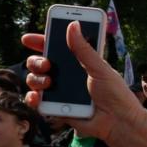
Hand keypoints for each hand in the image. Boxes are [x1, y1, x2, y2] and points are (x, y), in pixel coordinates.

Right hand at [23, 22, 146, 146]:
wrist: (118, 122)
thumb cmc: (115, 94)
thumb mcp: (100, 68)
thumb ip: (84, 49)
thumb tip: (73, 25)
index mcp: (78, 62)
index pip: (55, 47)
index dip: (40, 41)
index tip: (28, 39)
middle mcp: (66, 75)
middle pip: (40, 63)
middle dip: (36, 61)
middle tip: (46, 64)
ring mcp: (59, 92)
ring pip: (35, 80)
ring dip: (35, 78)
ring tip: (48, 82)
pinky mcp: (56, 108)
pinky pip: (37, 102)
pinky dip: (32, 98)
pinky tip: (37, 96)